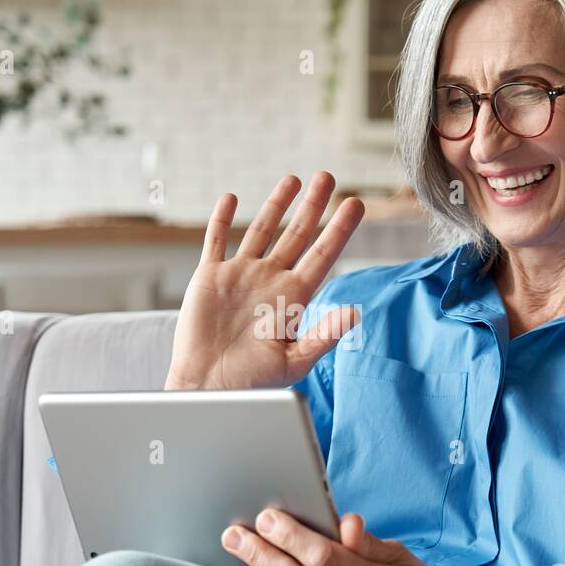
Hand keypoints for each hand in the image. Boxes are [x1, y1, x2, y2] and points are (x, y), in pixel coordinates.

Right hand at [164, 171, 365, 390]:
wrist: (208, 388)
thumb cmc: (253, 381)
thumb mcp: (294, 361)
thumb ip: (323, 335)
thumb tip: (355, 313)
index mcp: (294, 298)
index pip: (323, 255)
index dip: (339, 229)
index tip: (356, 204)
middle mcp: (270, 280)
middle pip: (297, 234)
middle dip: (313, 206)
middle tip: (328, 177)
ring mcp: (240, 276)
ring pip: (261, 230)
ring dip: (275, 204)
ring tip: (292, 179)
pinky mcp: (210, 277)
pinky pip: (216, 241)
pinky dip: (222, 220)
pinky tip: (231, 199)